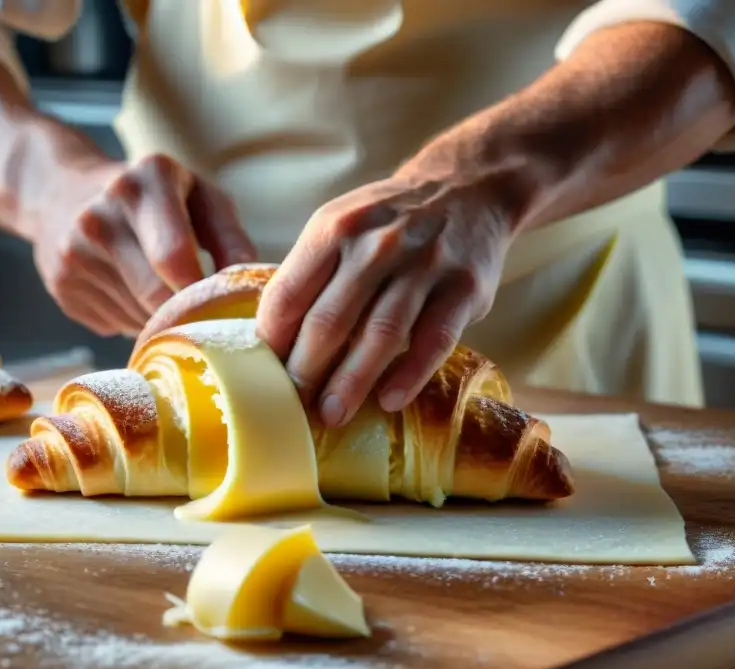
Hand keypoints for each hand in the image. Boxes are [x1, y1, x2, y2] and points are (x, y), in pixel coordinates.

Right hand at [33, 153, 257, 336]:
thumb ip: (231, 237)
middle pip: (154, 296)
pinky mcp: (61, 287)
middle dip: (184, 313)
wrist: (59, 189)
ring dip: (159, 319)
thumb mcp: (198, 195)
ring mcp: (73, 254)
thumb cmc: (152, 196)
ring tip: (164, 293)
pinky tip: (130, 293)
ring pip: (136, 317)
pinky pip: (114, 324)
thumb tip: (250, 287)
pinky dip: (132, 319)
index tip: (222, 306)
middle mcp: (99, 215)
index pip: (174, 258)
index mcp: (142, 182)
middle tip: (204, 317)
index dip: (203, 293)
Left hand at [256, 173, 522, 427]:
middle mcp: (376, 245)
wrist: (468, 188)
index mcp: (334, 229)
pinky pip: (434, 339)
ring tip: (332, 415)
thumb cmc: (389, 222)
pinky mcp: (463, 288)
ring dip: (352, 381)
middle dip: (306, 371)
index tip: (266, 376)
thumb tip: (274, 340)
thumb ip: (311, 274)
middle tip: (293, 409)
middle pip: (329, 320)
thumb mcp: (340, 226)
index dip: (272, 340)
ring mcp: (423, 265)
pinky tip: (389, 400)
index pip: (289, 294)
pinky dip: (410, 373)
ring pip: (380, 333)